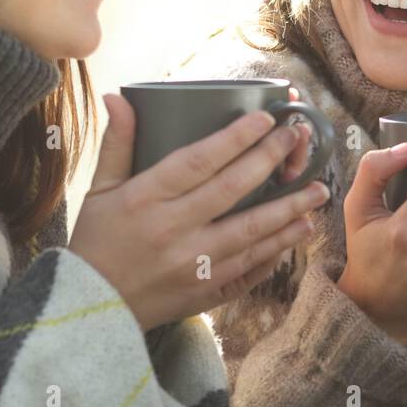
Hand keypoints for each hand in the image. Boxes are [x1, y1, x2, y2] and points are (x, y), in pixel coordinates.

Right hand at [68, 93, 328, 331]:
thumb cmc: (94, 242)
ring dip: (288, 212)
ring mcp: (192, 266)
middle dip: (270, 161)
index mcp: (145, 200)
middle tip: (299, 140)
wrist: (89, 309)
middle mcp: (172, 232)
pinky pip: (248, 271)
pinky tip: (296, 234)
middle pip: (231, 191)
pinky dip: (275, 253)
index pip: (197, 162)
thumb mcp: (99, 190)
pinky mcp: (204, 294)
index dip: (234, 139)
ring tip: (318, 191)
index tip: (265, 119)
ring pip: (250, 234)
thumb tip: (118, 97)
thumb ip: (117, 144)